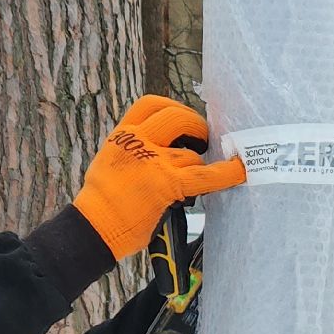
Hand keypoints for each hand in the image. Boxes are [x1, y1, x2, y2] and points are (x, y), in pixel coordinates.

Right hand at [73, 95, 245, 259]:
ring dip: (198, 166)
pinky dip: (226, 172)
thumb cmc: (103, 203)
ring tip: (193, 180)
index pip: (152, 105)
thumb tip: (166, 146)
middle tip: (203, 142)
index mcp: (121, 135)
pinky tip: (239, 170)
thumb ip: (134, 148)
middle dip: (196, 127)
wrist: (93, 228)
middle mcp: (137, 141)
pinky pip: (205, 175)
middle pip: (178, 118)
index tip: (184, 117)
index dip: (175, 108)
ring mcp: (153, 162)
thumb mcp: (111, 161)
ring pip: (191, 154)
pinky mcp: (167, 185)